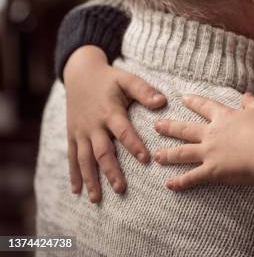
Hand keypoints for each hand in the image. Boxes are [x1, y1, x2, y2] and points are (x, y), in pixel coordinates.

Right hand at [64, 46, 166, 201]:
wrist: (80, 73)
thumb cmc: (110, 78)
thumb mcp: (127, 79)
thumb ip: (144, 91)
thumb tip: (163, 102)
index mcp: (110, 112)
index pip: (123, 131)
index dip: (134, 145)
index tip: (146, 160)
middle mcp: (94, 125)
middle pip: (102, 151)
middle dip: (111, 171)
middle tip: (121, 188)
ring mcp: (81, 132)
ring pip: (84, 159)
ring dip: (90, 179)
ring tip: (97, 198)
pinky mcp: (72, 135)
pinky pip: (71, 157)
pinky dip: (73, 174)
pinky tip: (76, 191)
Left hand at [154, 93, 253, 193]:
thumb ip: (252, 102)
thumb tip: (245, 95)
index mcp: (225, 117)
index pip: (205, 106)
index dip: (194, 102)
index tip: (183, 98)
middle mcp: (212, 133)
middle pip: (186, 129)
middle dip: (170, 127)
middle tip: (157, 126)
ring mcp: (210, 152)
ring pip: (183, 152)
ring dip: (168, 155)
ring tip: (156, 156)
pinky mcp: (212, 171)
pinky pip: (192, 178)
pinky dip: (180, 182)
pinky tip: (169, 185)